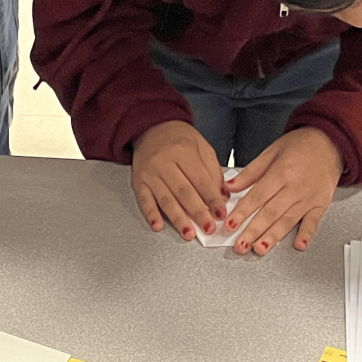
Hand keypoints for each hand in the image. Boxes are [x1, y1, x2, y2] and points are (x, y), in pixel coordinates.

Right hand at [131, 121, 227, 239]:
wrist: (151, 128)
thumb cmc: (178, 138)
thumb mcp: (201, 147)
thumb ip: (213, 171)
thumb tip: (222, 196)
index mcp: (183, 151)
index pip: (201, 180)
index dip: (212, 199)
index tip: (220, 213)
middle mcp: (164, 162)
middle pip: (183, 192)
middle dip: (198, 213)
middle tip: (208, 227)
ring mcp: (150, 173)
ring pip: (165, 199)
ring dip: (177, 219)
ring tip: (188, 233)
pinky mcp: (138, 182)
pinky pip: (144, 201)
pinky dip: (151, 215)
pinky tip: (158, 225)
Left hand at [225, 127, 341, 254]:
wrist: (331, 141)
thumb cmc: (301, 145)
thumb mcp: (272, 152)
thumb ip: (251, 172)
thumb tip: (230, 187)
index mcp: (281, 172)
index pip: (257, 196)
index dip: (242, 212)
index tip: (230, 224)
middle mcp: (295, 187)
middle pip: (270, 212)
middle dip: (253, 231)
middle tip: (241, 245)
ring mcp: (309, 197)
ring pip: (288, 220)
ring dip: (273, 237)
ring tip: (260, 248)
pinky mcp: (321, 204)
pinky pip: (313, 221)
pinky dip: (306, 234)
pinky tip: (299, 244)